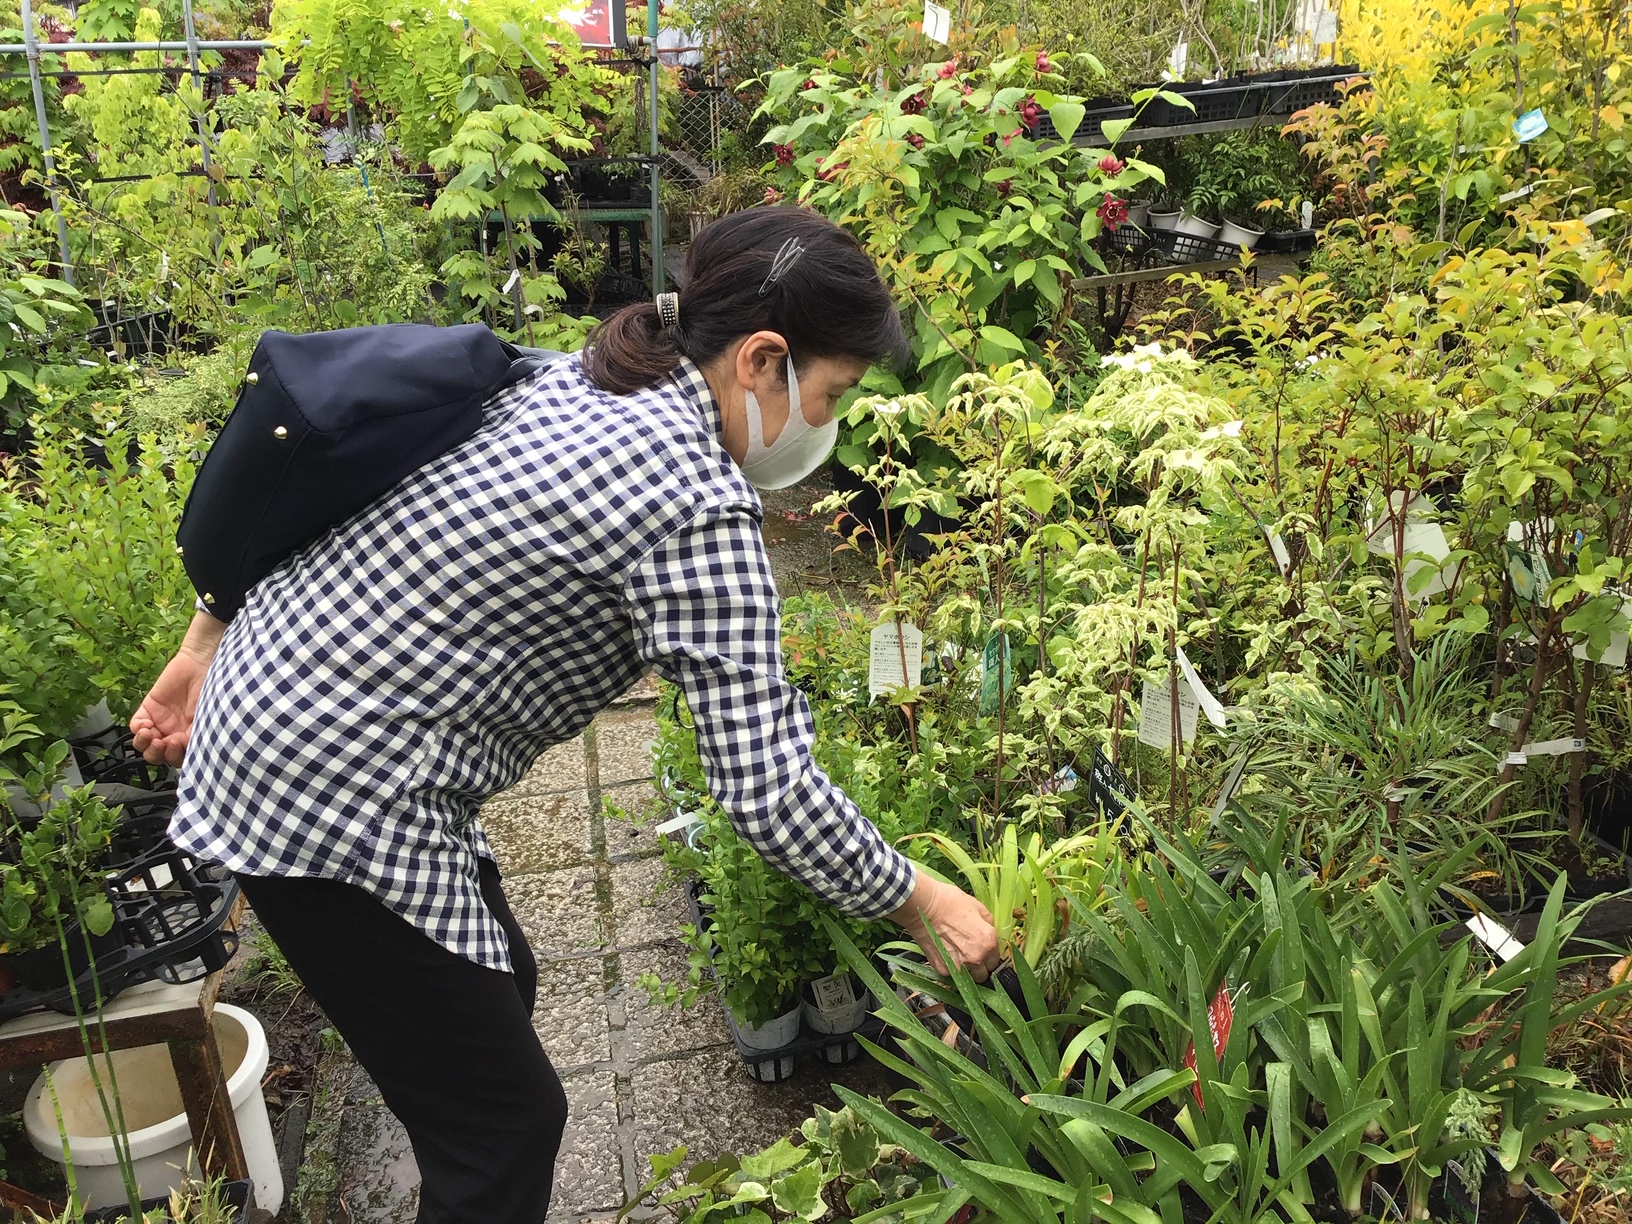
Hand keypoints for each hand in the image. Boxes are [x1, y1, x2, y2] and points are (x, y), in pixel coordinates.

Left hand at [130, 611, 224, 767]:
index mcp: (193, 737)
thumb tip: (190, 754)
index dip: (175, 757)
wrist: (203, 662)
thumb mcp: (211, 717)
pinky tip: (146, 725)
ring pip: (144, 745)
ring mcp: (161, 721)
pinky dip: (137, 729)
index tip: (179, 744)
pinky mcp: (149, 708)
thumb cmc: (216, 689)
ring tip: (151, 736)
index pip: (179, 758)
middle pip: (159, 755)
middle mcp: (176, 732)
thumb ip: (198, 736)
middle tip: (164, 742)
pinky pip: (136, 726)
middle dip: (158, 753)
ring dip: (145, 745)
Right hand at [889, 870, 1000, 982]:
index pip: (995, 961)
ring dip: (965, 970)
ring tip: (956, 954)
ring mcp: (959, 965)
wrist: (924, 906)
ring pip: (968, 978)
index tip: (982, 952)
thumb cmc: (949, 902)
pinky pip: (950, 973)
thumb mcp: (978, 907)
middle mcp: (977, 957)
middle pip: (983, 974)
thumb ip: (988, 924)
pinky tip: (944, 952)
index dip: (989, 956)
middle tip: (968, 953)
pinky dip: (948, 966)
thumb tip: (990, 932)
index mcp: (989, 942)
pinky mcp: (942, 968)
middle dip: (978, 966)